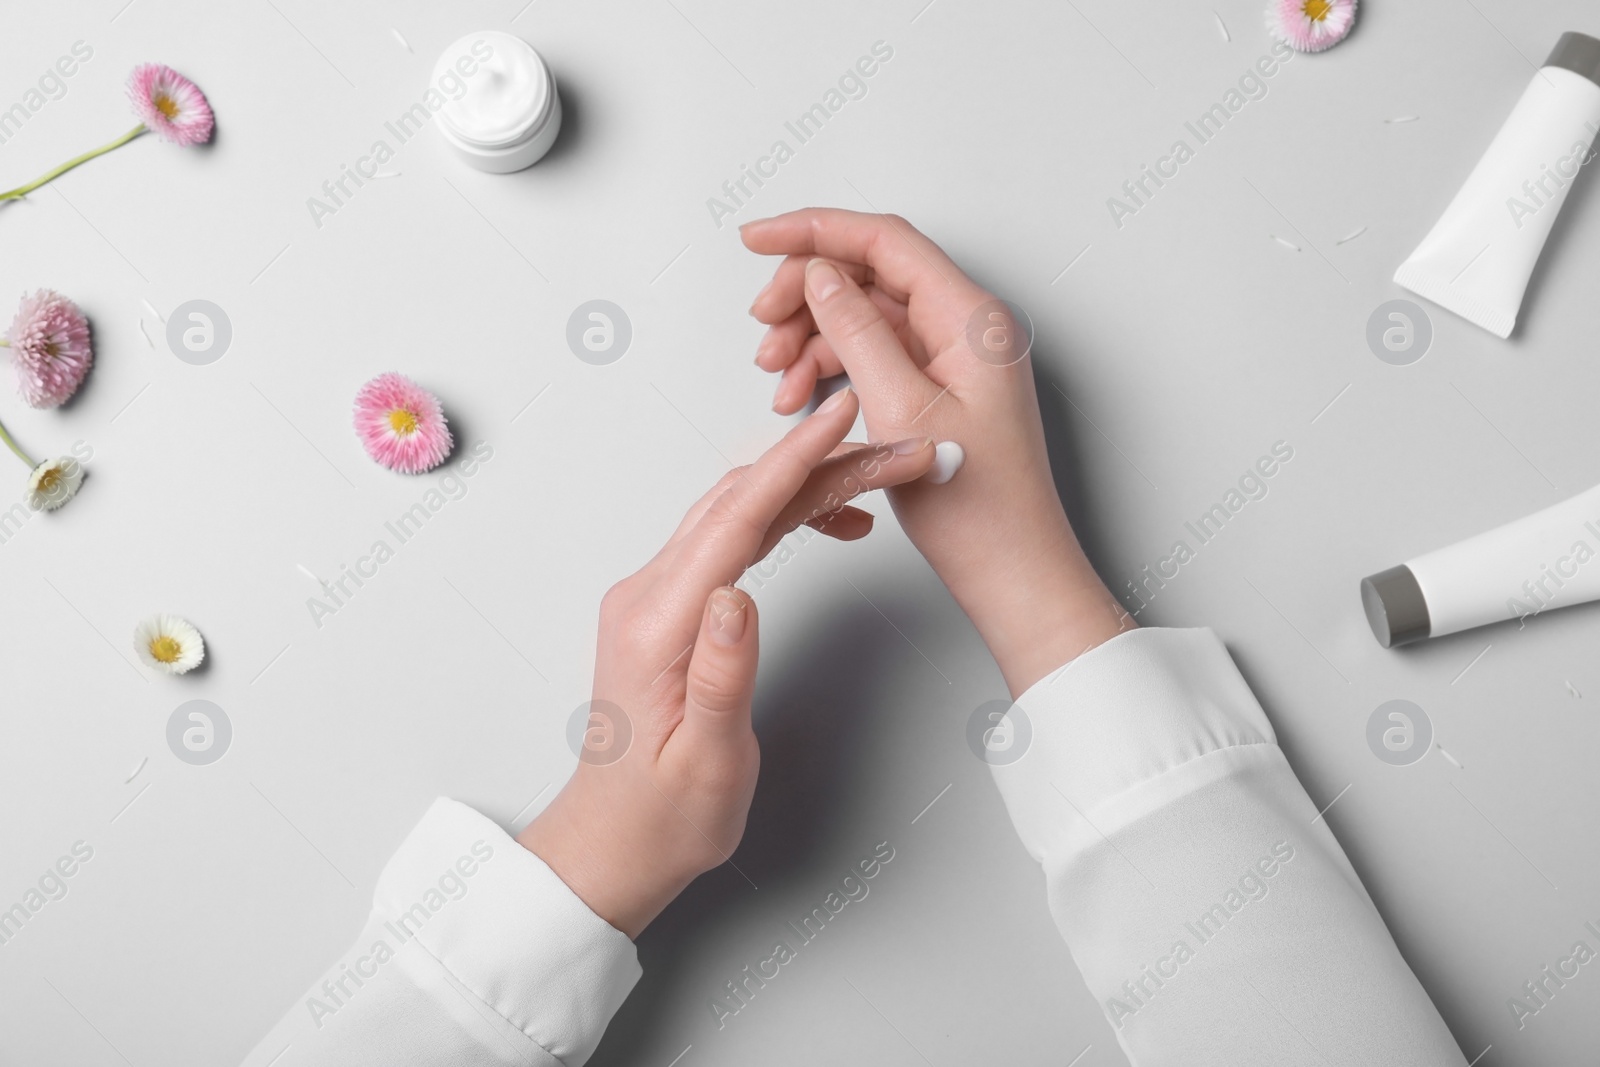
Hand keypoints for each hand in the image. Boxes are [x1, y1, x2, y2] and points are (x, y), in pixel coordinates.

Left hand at [517, 389, 933, 937]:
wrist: (615, 840)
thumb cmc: (662, 814)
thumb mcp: (705, 760)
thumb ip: (720, 676)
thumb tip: (739, 597)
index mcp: (657, 626)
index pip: (733, 522)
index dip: (792, 464)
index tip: (839, 420)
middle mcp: (649, 597)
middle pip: (742, 502)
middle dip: (820, 464)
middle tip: (895, 449)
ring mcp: (657, 596)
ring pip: (739, 512)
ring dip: (808, 486)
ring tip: (879, 476)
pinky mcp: (672, 605)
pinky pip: (731, 537)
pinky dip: (784, 516)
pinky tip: (829, 522)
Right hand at [742, 208, 1132, 695]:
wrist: (1013, 572)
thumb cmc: (980, 509)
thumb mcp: (902, 411)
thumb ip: (856, 331)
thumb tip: (818, 274)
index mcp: (971, 319)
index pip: (884, 242)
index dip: (814, 231)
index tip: (757, 238)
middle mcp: (967, 328)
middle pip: (871, 275)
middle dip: (806, 292)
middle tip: (761, 324)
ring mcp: (954, 358)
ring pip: (867, 317)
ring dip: (813, 337)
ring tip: (776, 376)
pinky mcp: (940, 389)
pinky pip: (877, 356)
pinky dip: (833, 368)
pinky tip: (802, 397)